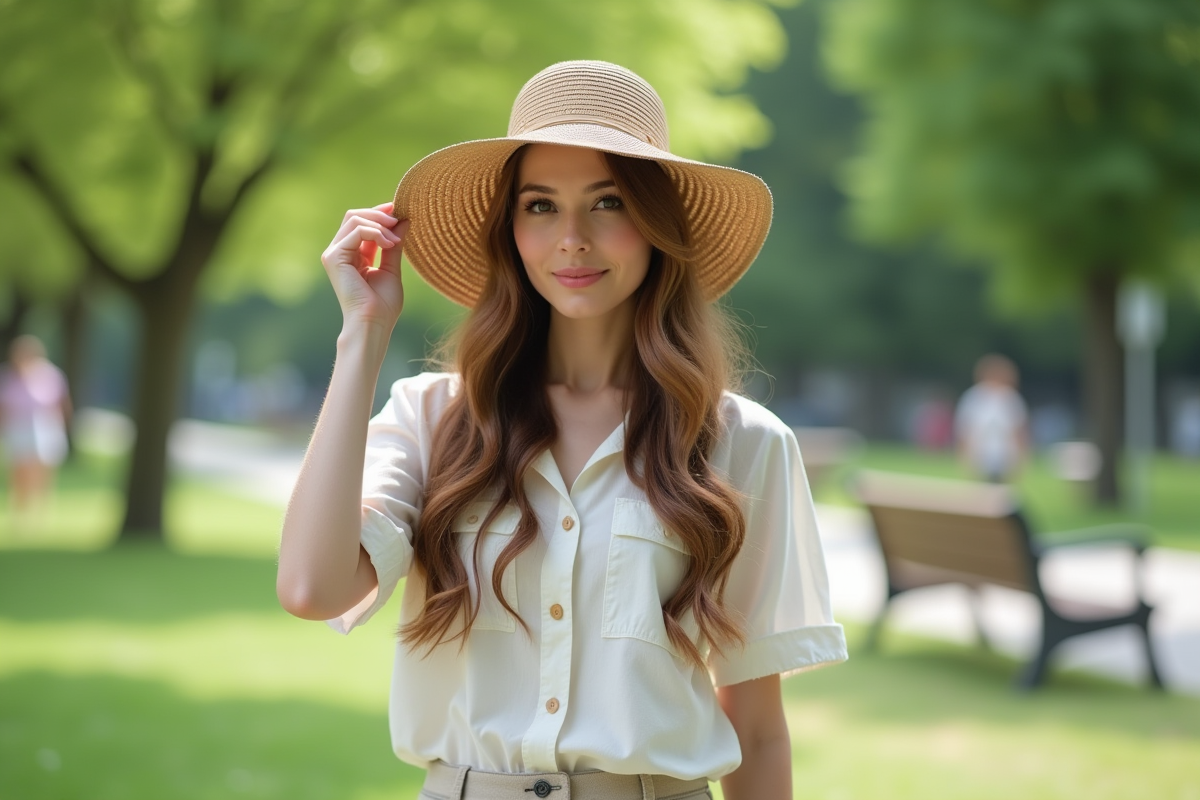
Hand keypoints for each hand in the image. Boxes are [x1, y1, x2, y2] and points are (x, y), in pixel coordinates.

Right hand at [321, 202, 409, 331]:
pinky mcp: (334, 257)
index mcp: (352, 255)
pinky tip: (390, 244)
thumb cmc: (383, 304)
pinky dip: (376, 233)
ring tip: (396, 241)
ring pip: (354, 219)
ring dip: (380, 224)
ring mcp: (334, 254)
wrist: (373, 323)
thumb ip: (394, 244)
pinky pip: (356, 231)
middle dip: (379, 214)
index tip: (399, 211)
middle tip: (399, 219)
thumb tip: (403, 220)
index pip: (360, 223)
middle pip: (354, 216)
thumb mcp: (391, 268)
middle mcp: (339, 252)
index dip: (379, 214)